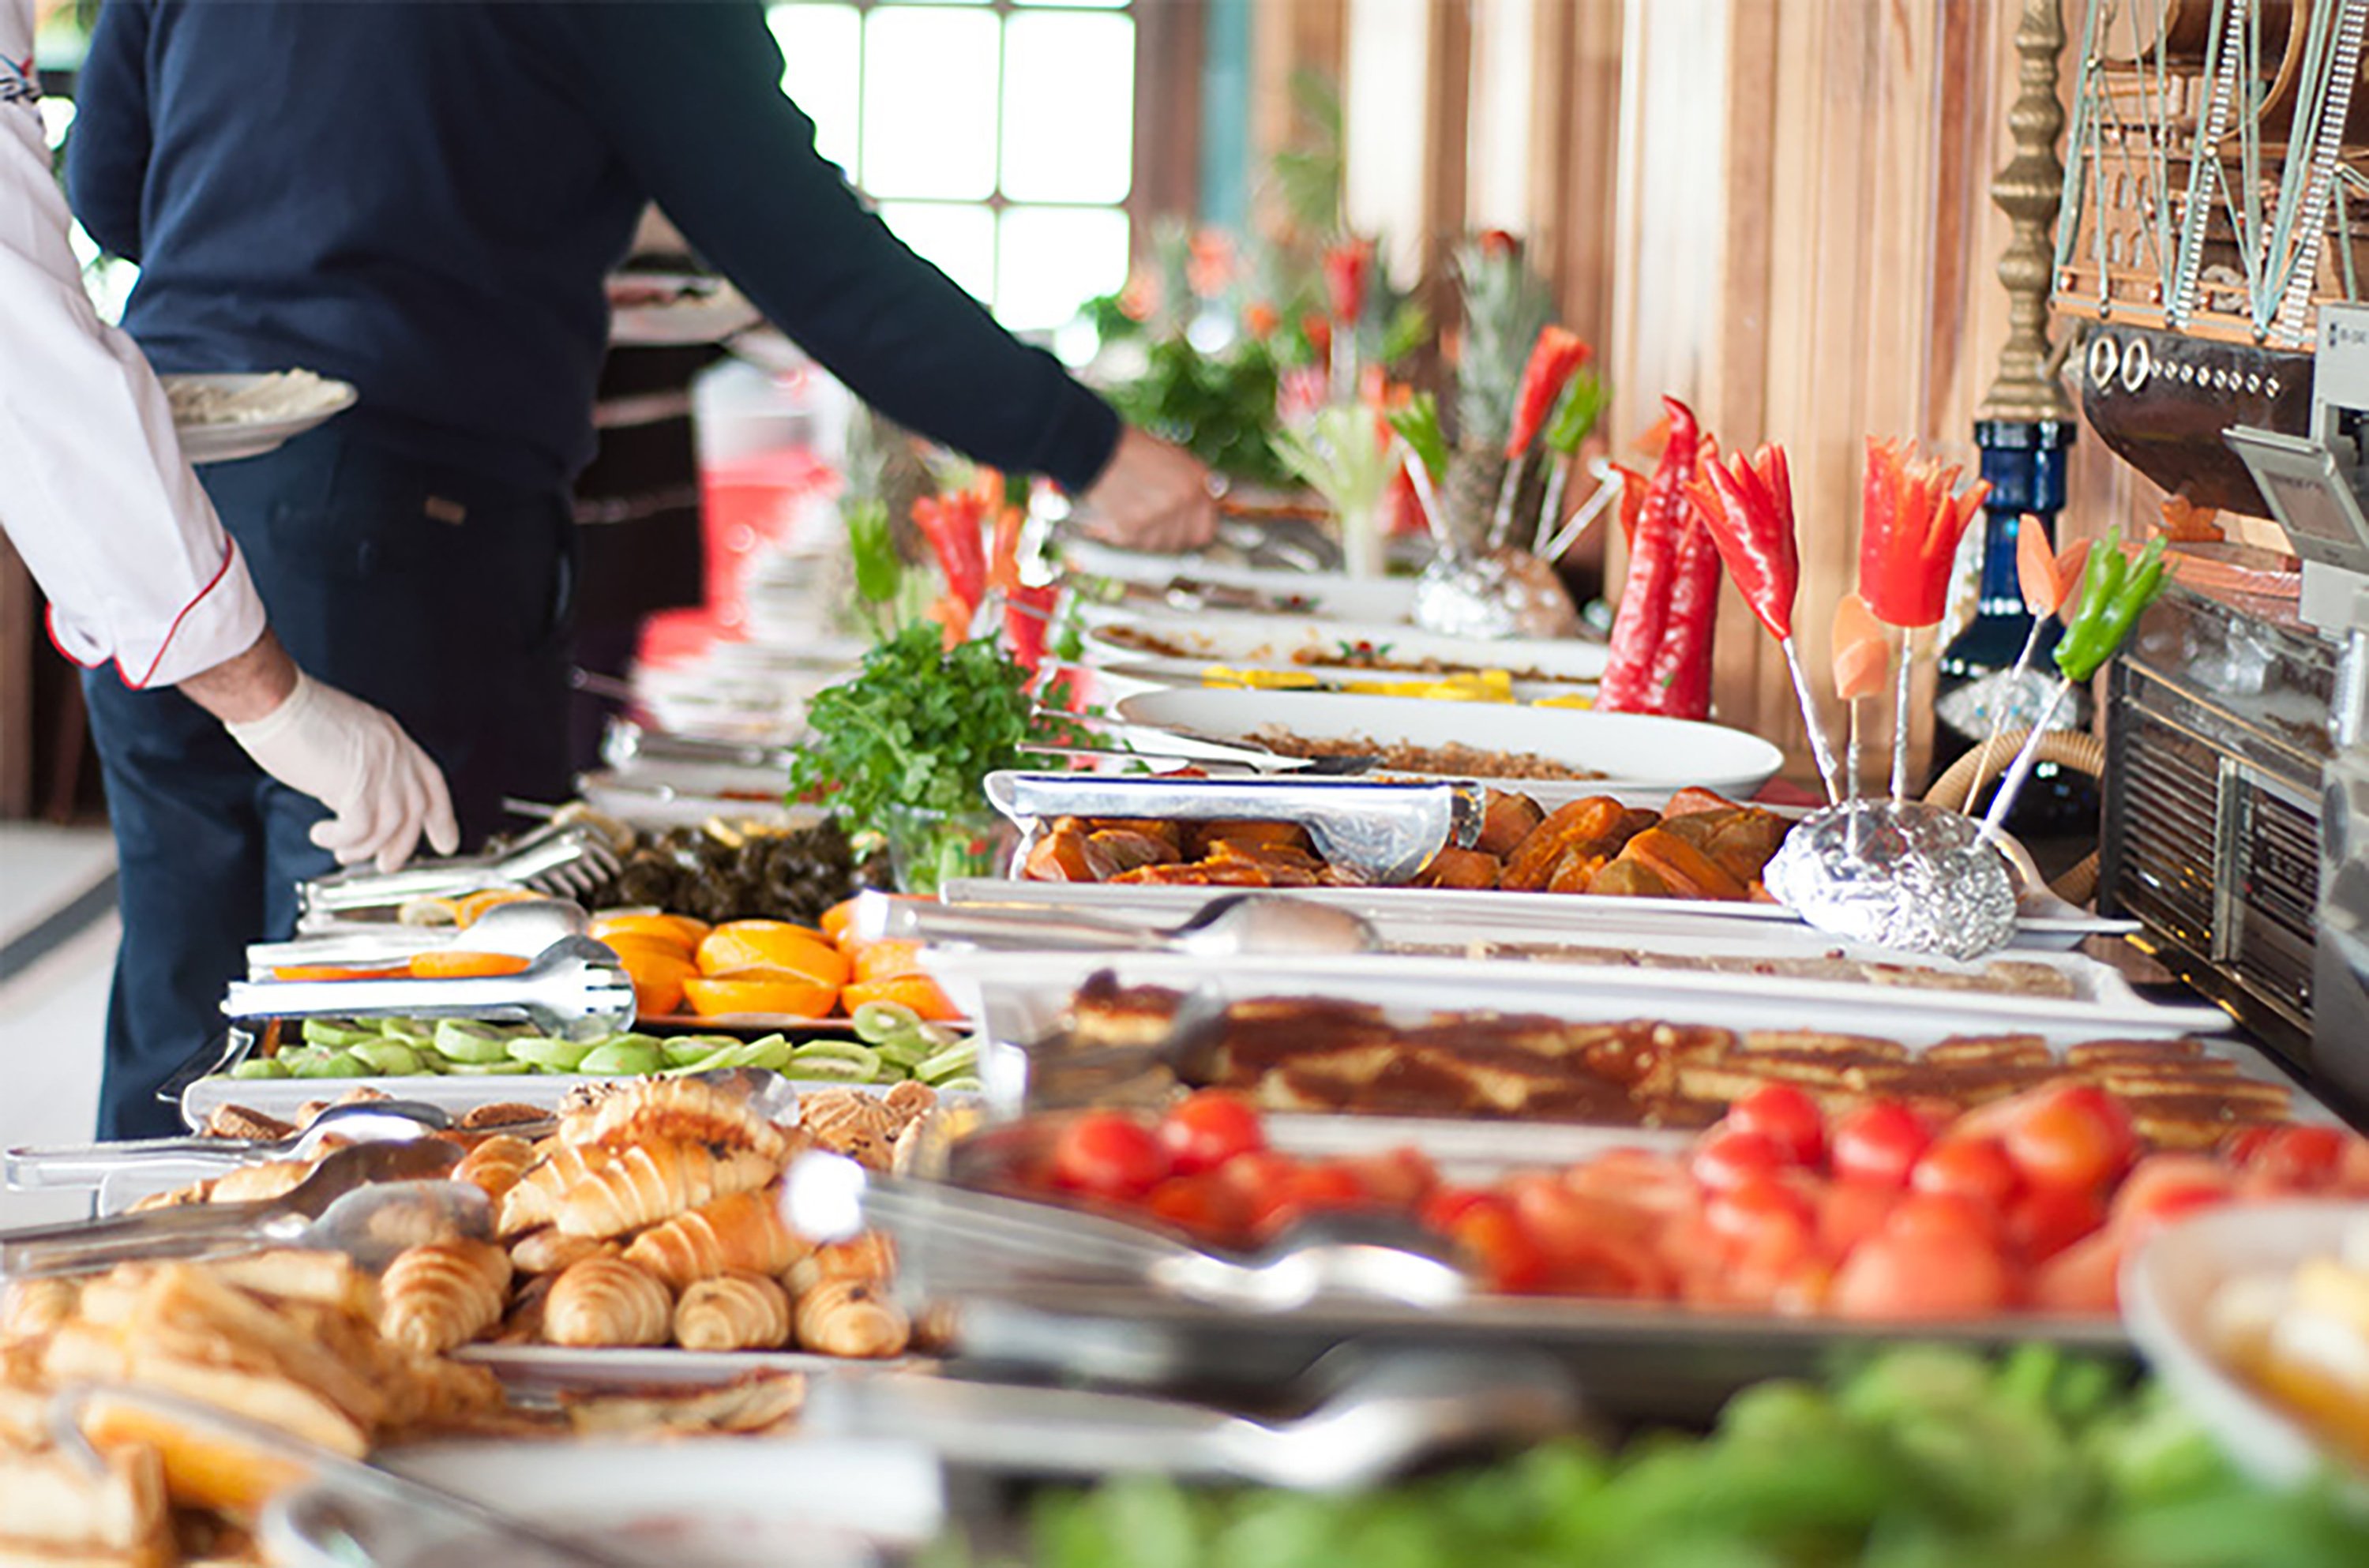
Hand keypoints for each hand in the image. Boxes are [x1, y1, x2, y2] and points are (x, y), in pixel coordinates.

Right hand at [222, 672, 460, 872]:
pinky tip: (322, 835)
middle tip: (387, 865)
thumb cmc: (294, 716)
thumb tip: (357, 805)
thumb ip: (361, 769)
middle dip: (404, 844)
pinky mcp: (357, 782)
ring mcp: (380, 766)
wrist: (273, 700)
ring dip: (365, 847)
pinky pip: (360, 828)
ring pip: (390, 825)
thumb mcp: (344, 742)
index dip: (442, 815)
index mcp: (392, 738)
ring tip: (342, 852)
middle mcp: (394, 751)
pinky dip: (341, 839)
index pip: (432, 782)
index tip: (446, 841)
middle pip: (418, 809)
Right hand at [1078, 426, 1219, 552]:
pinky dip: (1128, 534)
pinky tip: (1123, 512)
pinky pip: (1136, 544)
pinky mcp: (1130, 530)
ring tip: (1136, 510)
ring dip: (1150, 535)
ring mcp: (1156, 518)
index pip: (1207, 528)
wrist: (1095, 448)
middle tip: (1156, 518)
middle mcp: (1180, 502)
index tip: (1187, 527)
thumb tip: (1204, 506)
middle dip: (1173, 534)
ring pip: (1160, 546)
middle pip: (1185, 542)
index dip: (1195, 529)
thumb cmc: (1132, 450)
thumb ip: (1193, 485)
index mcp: (1195, 483)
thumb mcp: (1175, 459)